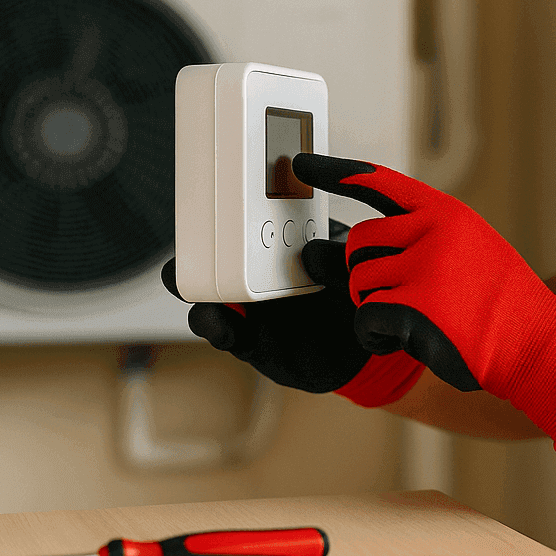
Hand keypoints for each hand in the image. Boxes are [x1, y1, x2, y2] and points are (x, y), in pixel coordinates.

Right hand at [161, 234, 422, 406]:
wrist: (367, 348)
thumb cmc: (358, 292)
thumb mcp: (352, 263)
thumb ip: (336, 256)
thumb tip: (312, 251)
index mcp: (277, 244)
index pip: (241, 224)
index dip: (219, 215)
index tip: (207, 207)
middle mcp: (256, 274)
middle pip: (210, 259)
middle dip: (191, 255)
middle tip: (188, 255)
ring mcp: (250, 309)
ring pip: (208, 297)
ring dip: (198, 294)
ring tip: (206, 297)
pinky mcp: (250, 343)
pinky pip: (223, 333)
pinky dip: (216, 329)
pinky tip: (225, 329)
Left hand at [293, 154, 555, 451]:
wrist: (536, 342)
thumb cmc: (499, 300)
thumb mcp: (468, 246)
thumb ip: (418, 237)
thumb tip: (346, 244)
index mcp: (445, 212)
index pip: (377, 180)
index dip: (334, 171)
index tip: (301, 163)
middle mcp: (434, 231)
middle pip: (358, 244)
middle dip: (366, 274)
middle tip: (400, 296)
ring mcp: (425, 268)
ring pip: (358, 283)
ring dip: (375, 308)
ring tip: (416, 319)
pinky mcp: (416, 309)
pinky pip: (366, 318)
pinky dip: (377, 336)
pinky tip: (409, 340)